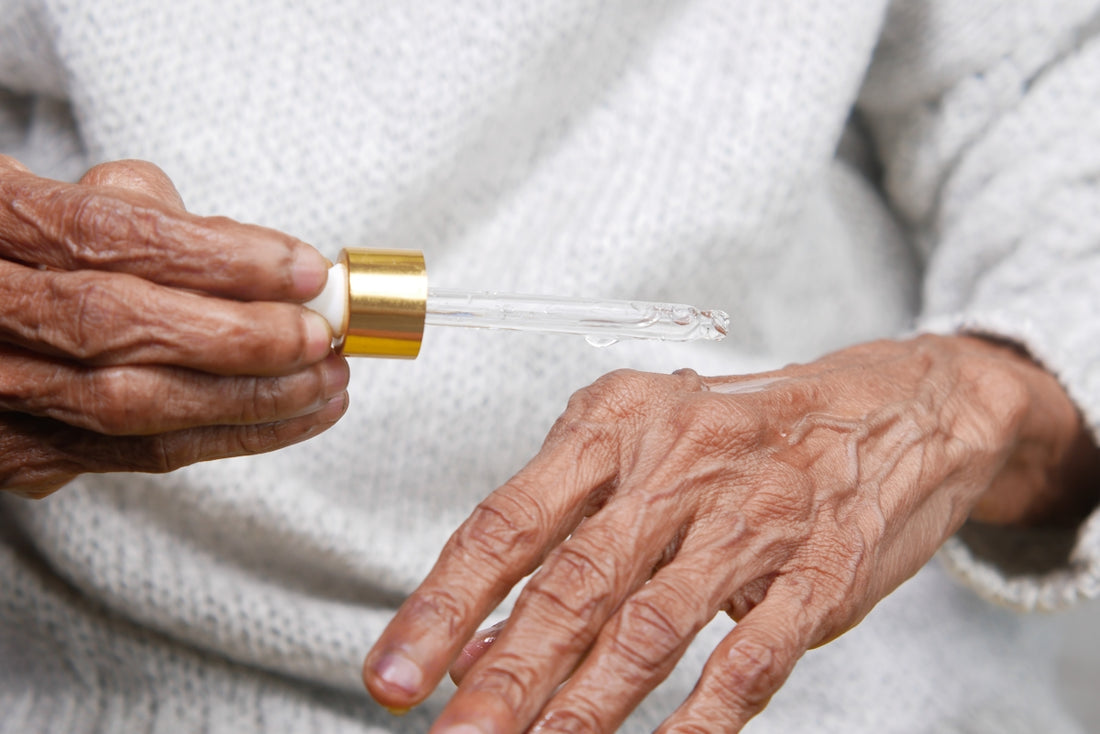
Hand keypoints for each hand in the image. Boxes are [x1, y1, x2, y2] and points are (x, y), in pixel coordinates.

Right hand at [0, 156, 347, 497]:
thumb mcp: (73, 197)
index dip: (217, 257)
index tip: (304, 270)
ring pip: (129, 406)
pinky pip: (137, 454)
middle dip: (238, 336)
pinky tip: (291, 417)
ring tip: (325, 382)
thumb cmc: (29, 246)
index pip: (108, 236)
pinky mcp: (19, 451)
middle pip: (116, 326)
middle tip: (318, 335)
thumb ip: (152, 212)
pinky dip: (227, 436)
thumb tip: (263, 263)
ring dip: (248, 398)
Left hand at [364, 334, 1089, 731]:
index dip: (443, 603)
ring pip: (652, 624)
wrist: (893, 409)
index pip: (509, 520)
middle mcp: (679, 463)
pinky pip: (753, 655)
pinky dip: (700, 718)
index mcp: (617, 424)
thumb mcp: (643, 453)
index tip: (395, 674)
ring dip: (585, 707)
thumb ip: (561, 542)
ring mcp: (755, 515)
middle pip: (572, 583)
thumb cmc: (747, 435)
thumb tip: (475, 647)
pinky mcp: (822, 567)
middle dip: (504, 676)